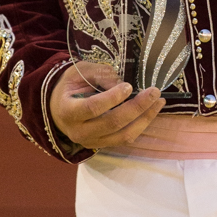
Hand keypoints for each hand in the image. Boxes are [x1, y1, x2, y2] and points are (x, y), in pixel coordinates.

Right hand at [50, 60, 165, 150]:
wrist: (57, 108)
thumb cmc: (69, 86)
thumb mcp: (80, 72)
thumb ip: (101, 75)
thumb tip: (123, 84)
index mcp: (69, 111)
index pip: (93, 107)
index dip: (112, 98)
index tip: (128, 86)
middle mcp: (79, 131)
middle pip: (113, 123)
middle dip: (137, 107)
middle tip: (154, 92)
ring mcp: (91, 141)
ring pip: (123, 134)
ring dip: (144, 118)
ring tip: (159, 102)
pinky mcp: (102, 145)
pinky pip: (125, 139)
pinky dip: (141, 126)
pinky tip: (151, 111)